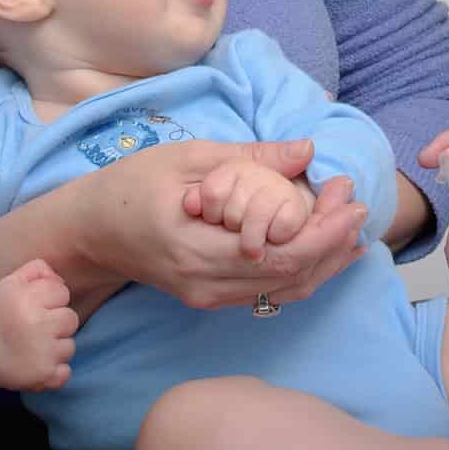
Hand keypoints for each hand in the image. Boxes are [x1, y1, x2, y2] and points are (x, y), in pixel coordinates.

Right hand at [0, 259, 77, 392]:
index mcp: (27, 299)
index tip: (34, 307)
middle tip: (34, 328)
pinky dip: (55, 372)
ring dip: (55, 348)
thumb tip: (61, 280)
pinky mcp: (42, 375)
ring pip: (69, 346)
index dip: (50, 299)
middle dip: (56, 322)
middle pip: (70, 319)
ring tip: (33, 347)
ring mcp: (42, 353)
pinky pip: (65, 373)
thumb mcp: (11, 283)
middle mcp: (36, 325)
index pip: (62, 292)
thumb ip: (38, 270)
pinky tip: (37, 365)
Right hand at [77, 138, 366, 309]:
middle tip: (359, 205)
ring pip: (284, 290)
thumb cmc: (131, 185)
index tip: (350, 197)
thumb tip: (307, 151)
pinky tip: (325, 247)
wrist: (89, 231)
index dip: (323, 230)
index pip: (279, 254)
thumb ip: (251, 157)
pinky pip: (267, 291)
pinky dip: (302, 269)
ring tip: (353, 225)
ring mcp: (208, 297)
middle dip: (332, 242)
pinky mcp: (210, 298)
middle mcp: (206, 284)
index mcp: (197, 249)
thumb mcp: (189, 157)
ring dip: (324, 259)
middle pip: (289, 277)